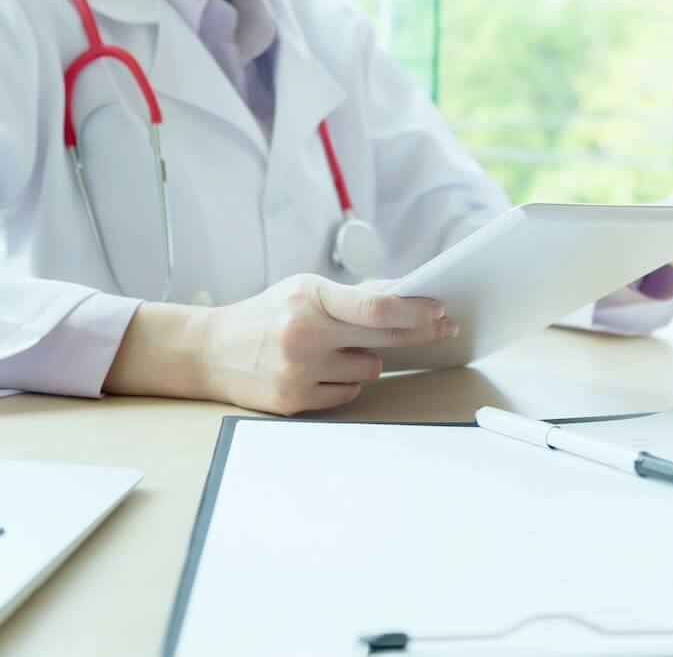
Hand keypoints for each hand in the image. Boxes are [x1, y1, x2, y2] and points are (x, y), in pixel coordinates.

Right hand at [105, 274, 456, 414]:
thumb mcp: (306, 289)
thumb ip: (356, 294)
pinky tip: (320, 370)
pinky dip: (345, 382)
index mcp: (309, 298)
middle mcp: (304, 335)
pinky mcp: (295, 402)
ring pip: (370, 370)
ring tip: (333, 349)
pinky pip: (349, 394)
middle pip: (384, 339)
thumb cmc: (269, 314)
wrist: (210, 350)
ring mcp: (299, 372)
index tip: (441, 310)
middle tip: (444, 326)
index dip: (416, 311)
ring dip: (366, 359)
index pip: (376, 308)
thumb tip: (409, 294)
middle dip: (420, 332)